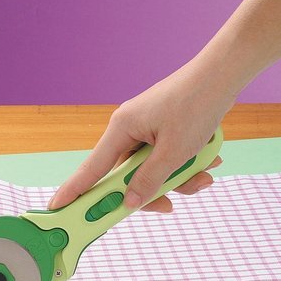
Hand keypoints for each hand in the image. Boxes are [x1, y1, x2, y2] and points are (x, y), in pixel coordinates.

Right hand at [48, 61, 235, 212]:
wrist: (222, 74)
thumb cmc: (196, 105)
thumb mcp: (174, 152)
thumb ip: (149, 180)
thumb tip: (129, 203)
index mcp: (121, 128)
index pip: (92, 168)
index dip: (75, 190)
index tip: (57, 207)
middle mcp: (128, 128)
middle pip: (127, 175)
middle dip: (154, 190)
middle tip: (169, 205)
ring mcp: (145, 129)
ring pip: (151, 169)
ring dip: (177, 178)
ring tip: (203, 174)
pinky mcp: (161, 129)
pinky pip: (165, 158)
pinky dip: (184, 165)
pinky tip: (207, 160)